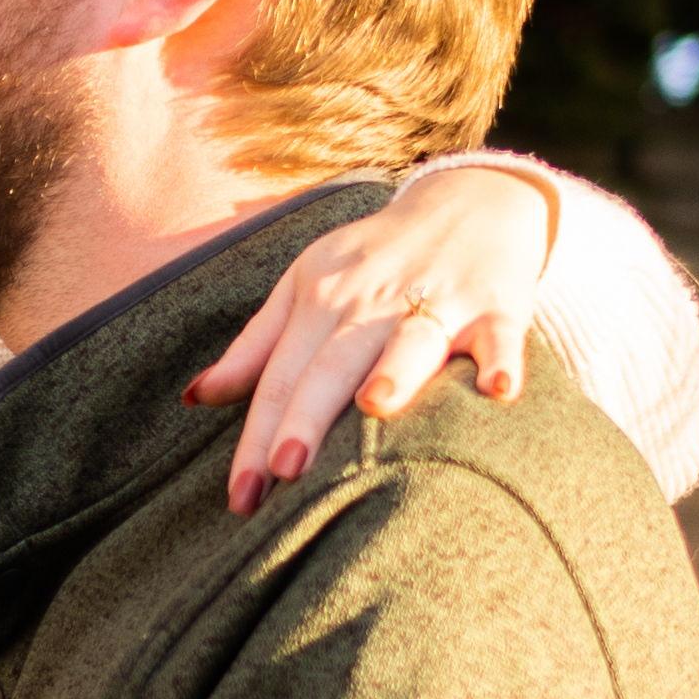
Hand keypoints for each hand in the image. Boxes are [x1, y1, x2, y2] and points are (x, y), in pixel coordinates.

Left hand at [184, 162, 555, 514]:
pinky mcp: (497, 305)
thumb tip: (195, 397)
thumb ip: (255, 346)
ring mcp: (437, 301)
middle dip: (308, 416)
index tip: (241, 497)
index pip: (280, 377)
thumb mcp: (304, 286)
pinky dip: (503, 360)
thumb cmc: (372, 261)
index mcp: (320, 300)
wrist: (468, 201)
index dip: (256, 436)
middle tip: (285, 470)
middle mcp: (373, 300)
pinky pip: (501, 335)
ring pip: (411, 340)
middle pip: (333, 364)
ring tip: (374, 406)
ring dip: (395, 370)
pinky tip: (499, 390)